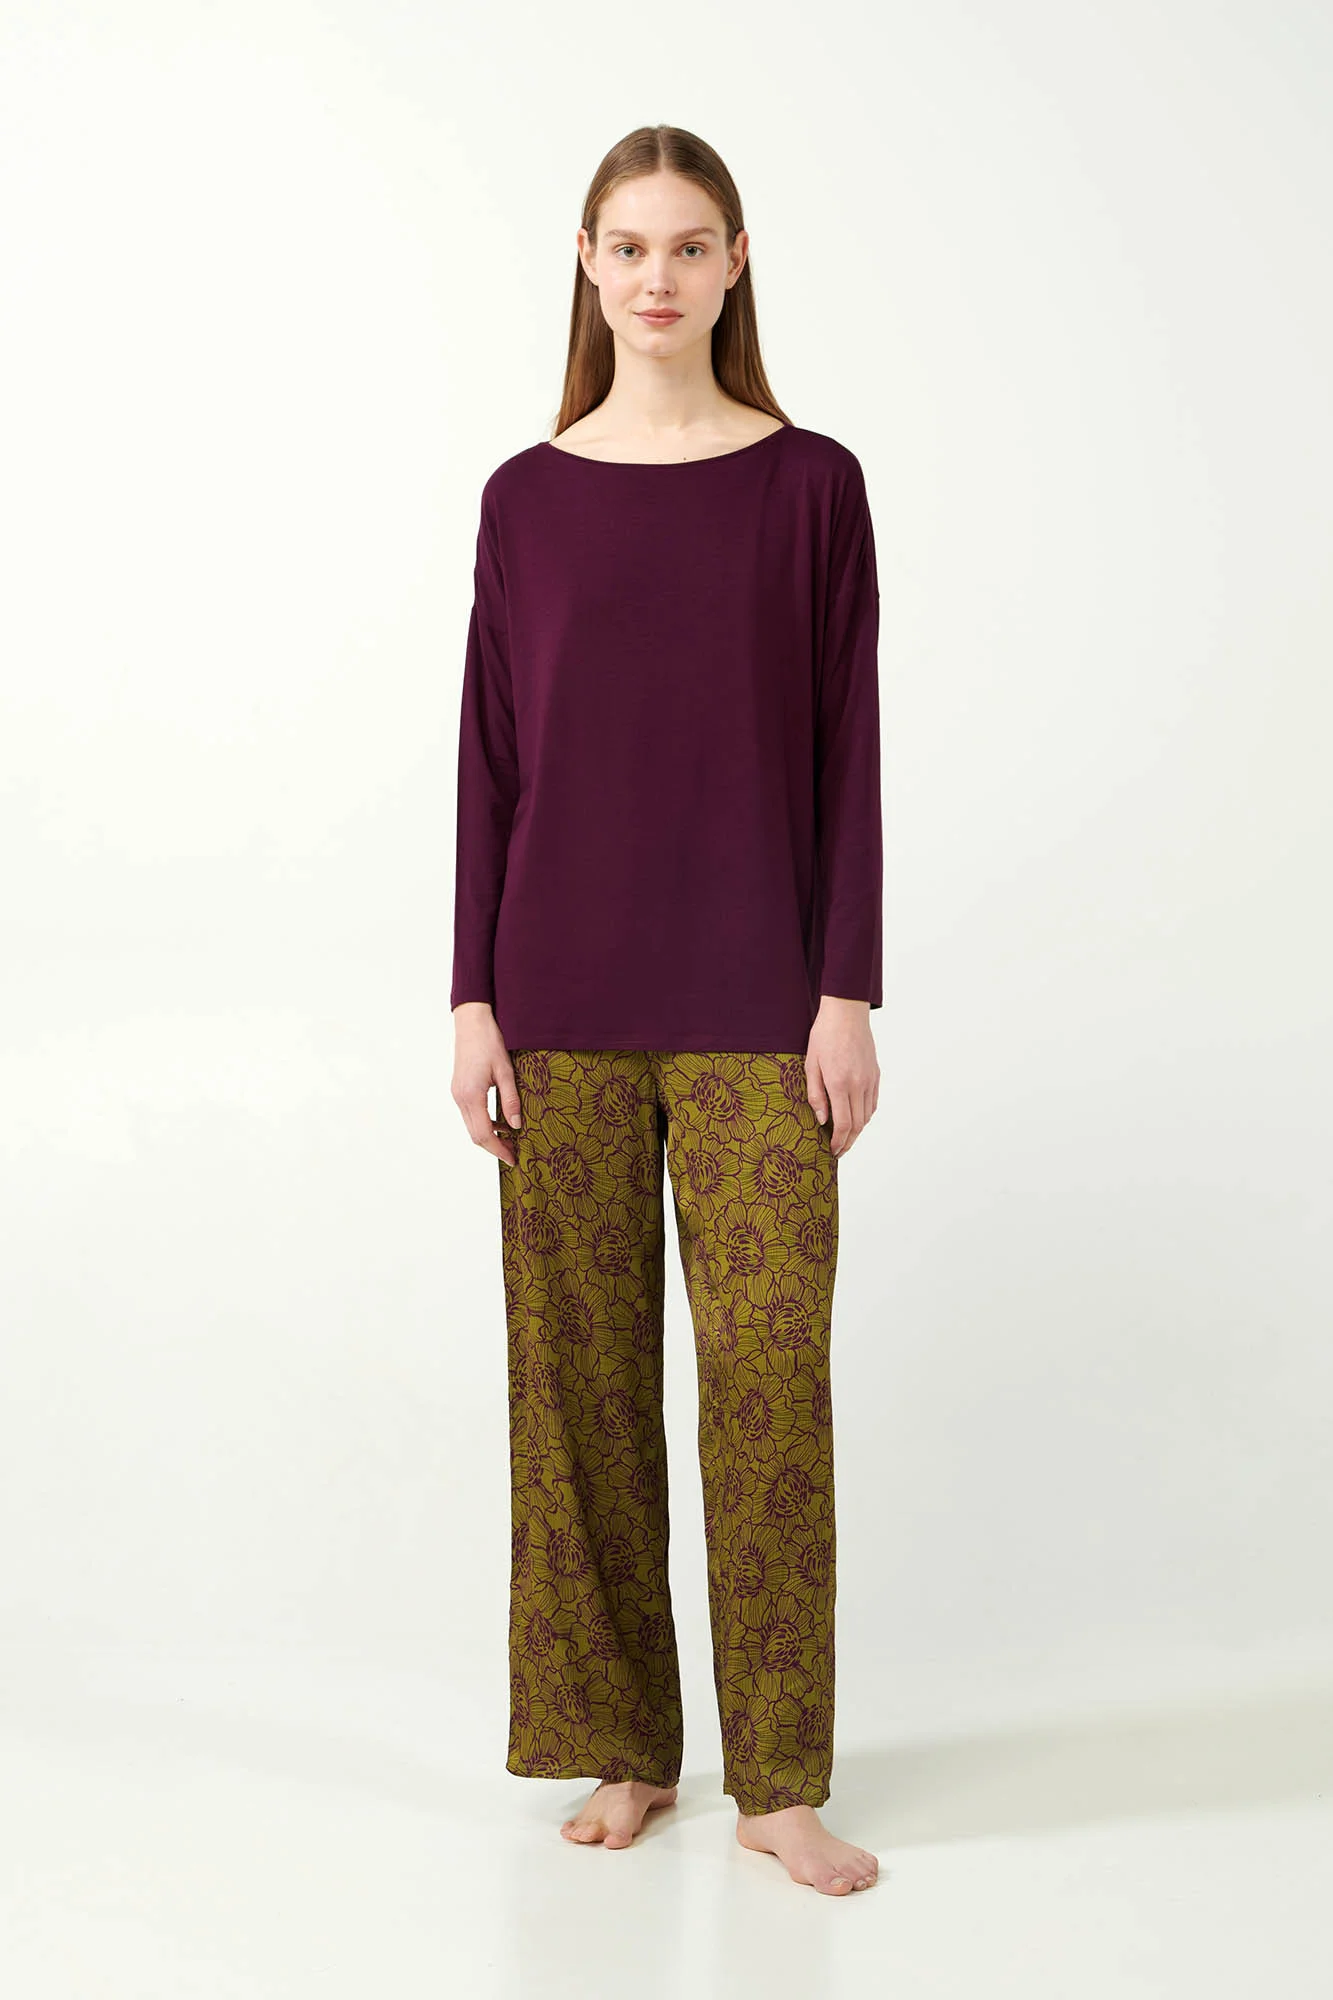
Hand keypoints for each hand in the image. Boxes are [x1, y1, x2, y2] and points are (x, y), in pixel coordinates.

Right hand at [451, 1002, 522, 1165]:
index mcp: (471, 1096)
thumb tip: (516, 1126)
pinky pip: (470, 1114)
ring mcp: (457, 1094)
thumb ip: (511, 1100)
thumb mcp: (506, 1071)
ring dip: (489, 1136)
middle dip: (494, 1148)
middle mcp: (460, 1098)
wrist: (471, 1022)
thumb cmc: (490, 1042)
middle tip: (514, 1154)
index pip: (484, 1134)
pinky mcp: (459, 1089)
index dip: (499, 1150)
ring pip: (471, 1126)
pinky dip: (484, 1123)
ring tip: (510, 1140)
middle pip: (475, 1135)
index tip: (513, 1160)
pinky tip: (500, 1122)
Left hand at [805, 997, 878, 1157]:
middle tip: (838, 1151)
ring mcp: (869, 1080)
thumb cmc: (824, 1036)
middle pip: (858, 1125)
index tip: (832, 1151)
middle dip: (848, 1142)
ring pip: (867, 1116)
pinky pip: (873, 1102)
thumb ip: (815, 1095)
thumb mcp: (810, 1065)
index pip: (843, 1124)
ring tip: (845, 1137)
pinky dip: (865, 1115)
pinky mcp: (875, 1074)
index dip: (838, 1142)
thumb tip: (822, 1121)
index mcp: (839, 1083)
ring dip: (857, 1130)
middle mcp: (858, 1084)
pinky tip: (856, 1118)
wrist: (847, 1013)